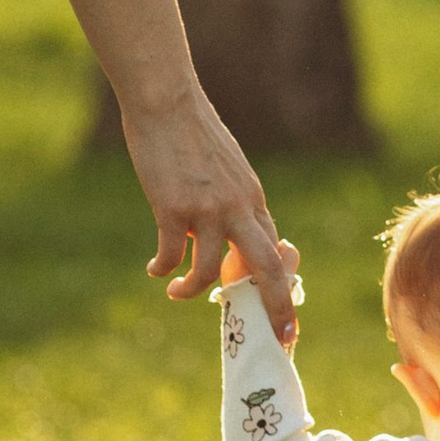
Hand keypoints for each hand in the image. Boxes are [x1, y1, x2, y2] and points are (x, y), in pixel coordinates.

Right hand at [122, 87, 295, 341]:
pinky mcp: (173, 208)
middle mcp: (238, 207)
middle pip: (270, 268)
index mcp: (253, 198)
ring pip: (213, 271)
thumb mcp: (226, 167)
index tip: (285, 317)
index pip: (275, 251)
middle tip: (281, 340)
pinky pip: (172, 255)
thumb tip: (227, 233)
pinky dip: (163, 270)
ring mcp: (208, 210)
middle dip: (279, 308)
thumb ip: (232, 200)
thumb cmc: (190, 132)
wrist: (166, 100)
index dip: (281, 287)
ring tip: (178, 293)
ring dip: (194, 290)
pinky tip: (154, 271)